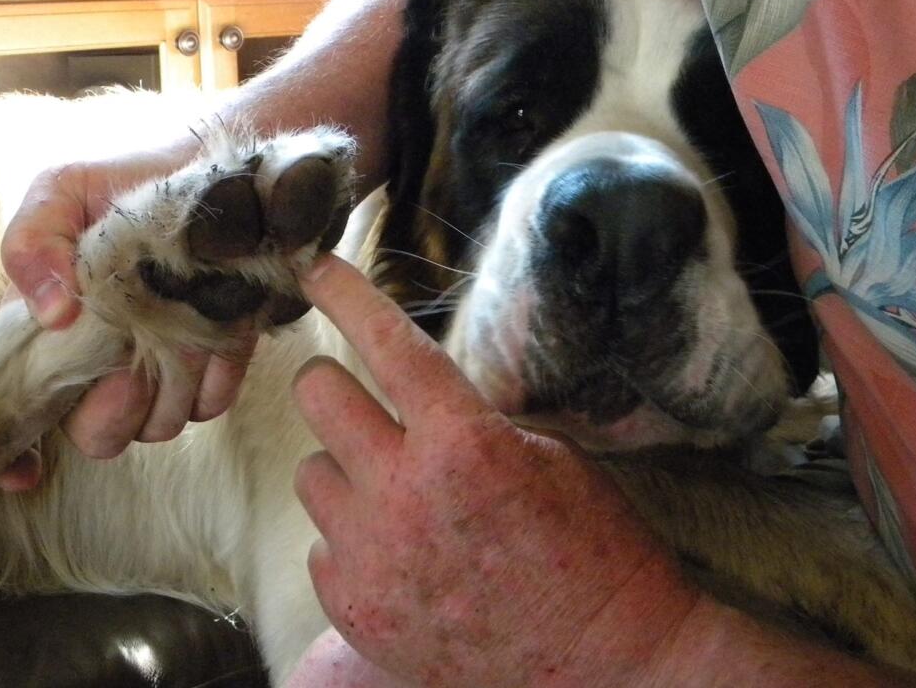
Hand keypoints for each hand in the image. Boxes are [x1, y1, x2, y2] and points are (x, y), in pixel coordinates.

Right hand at [0, 141, 257, 481]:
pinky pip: (211, 402)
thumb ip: (33, 242)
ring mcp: (163, 371)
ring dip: (169, 380)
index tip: (26, 470)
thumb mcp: (64, 191)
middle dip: (112, 406)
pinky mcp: (218, 366)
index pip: (23, 416)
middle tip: (129, 349)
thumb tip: (51, 313)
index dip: (15, 456)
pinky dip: (214, 369)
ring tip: (180, 317)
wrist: (221, 173)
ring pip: (158, 426)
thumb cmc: (131, 181)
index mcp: (53, 336)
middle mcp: (103, 367)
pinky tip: (219, 322)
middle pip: (97, 437)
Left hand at [292, 256, 700, 687]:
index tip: (317, 268)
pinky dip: (351, 539)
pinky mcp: (355, 608)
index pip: (387, 344)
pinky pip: (321, 544)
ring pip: (311, 473)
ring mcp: (372, 556)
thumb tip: (414, 394)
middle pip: (318, 396)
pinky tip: (401, 556)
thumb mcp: (547, 456)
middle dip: (335, 386)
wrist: (603, 665)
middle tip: (363, 403)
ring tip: (398, 499)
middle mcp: (404, 493)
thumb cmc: (595, 550)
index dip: (347, 294)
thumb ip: (468, 421)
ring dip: (346, 471)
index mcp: (463, 441)